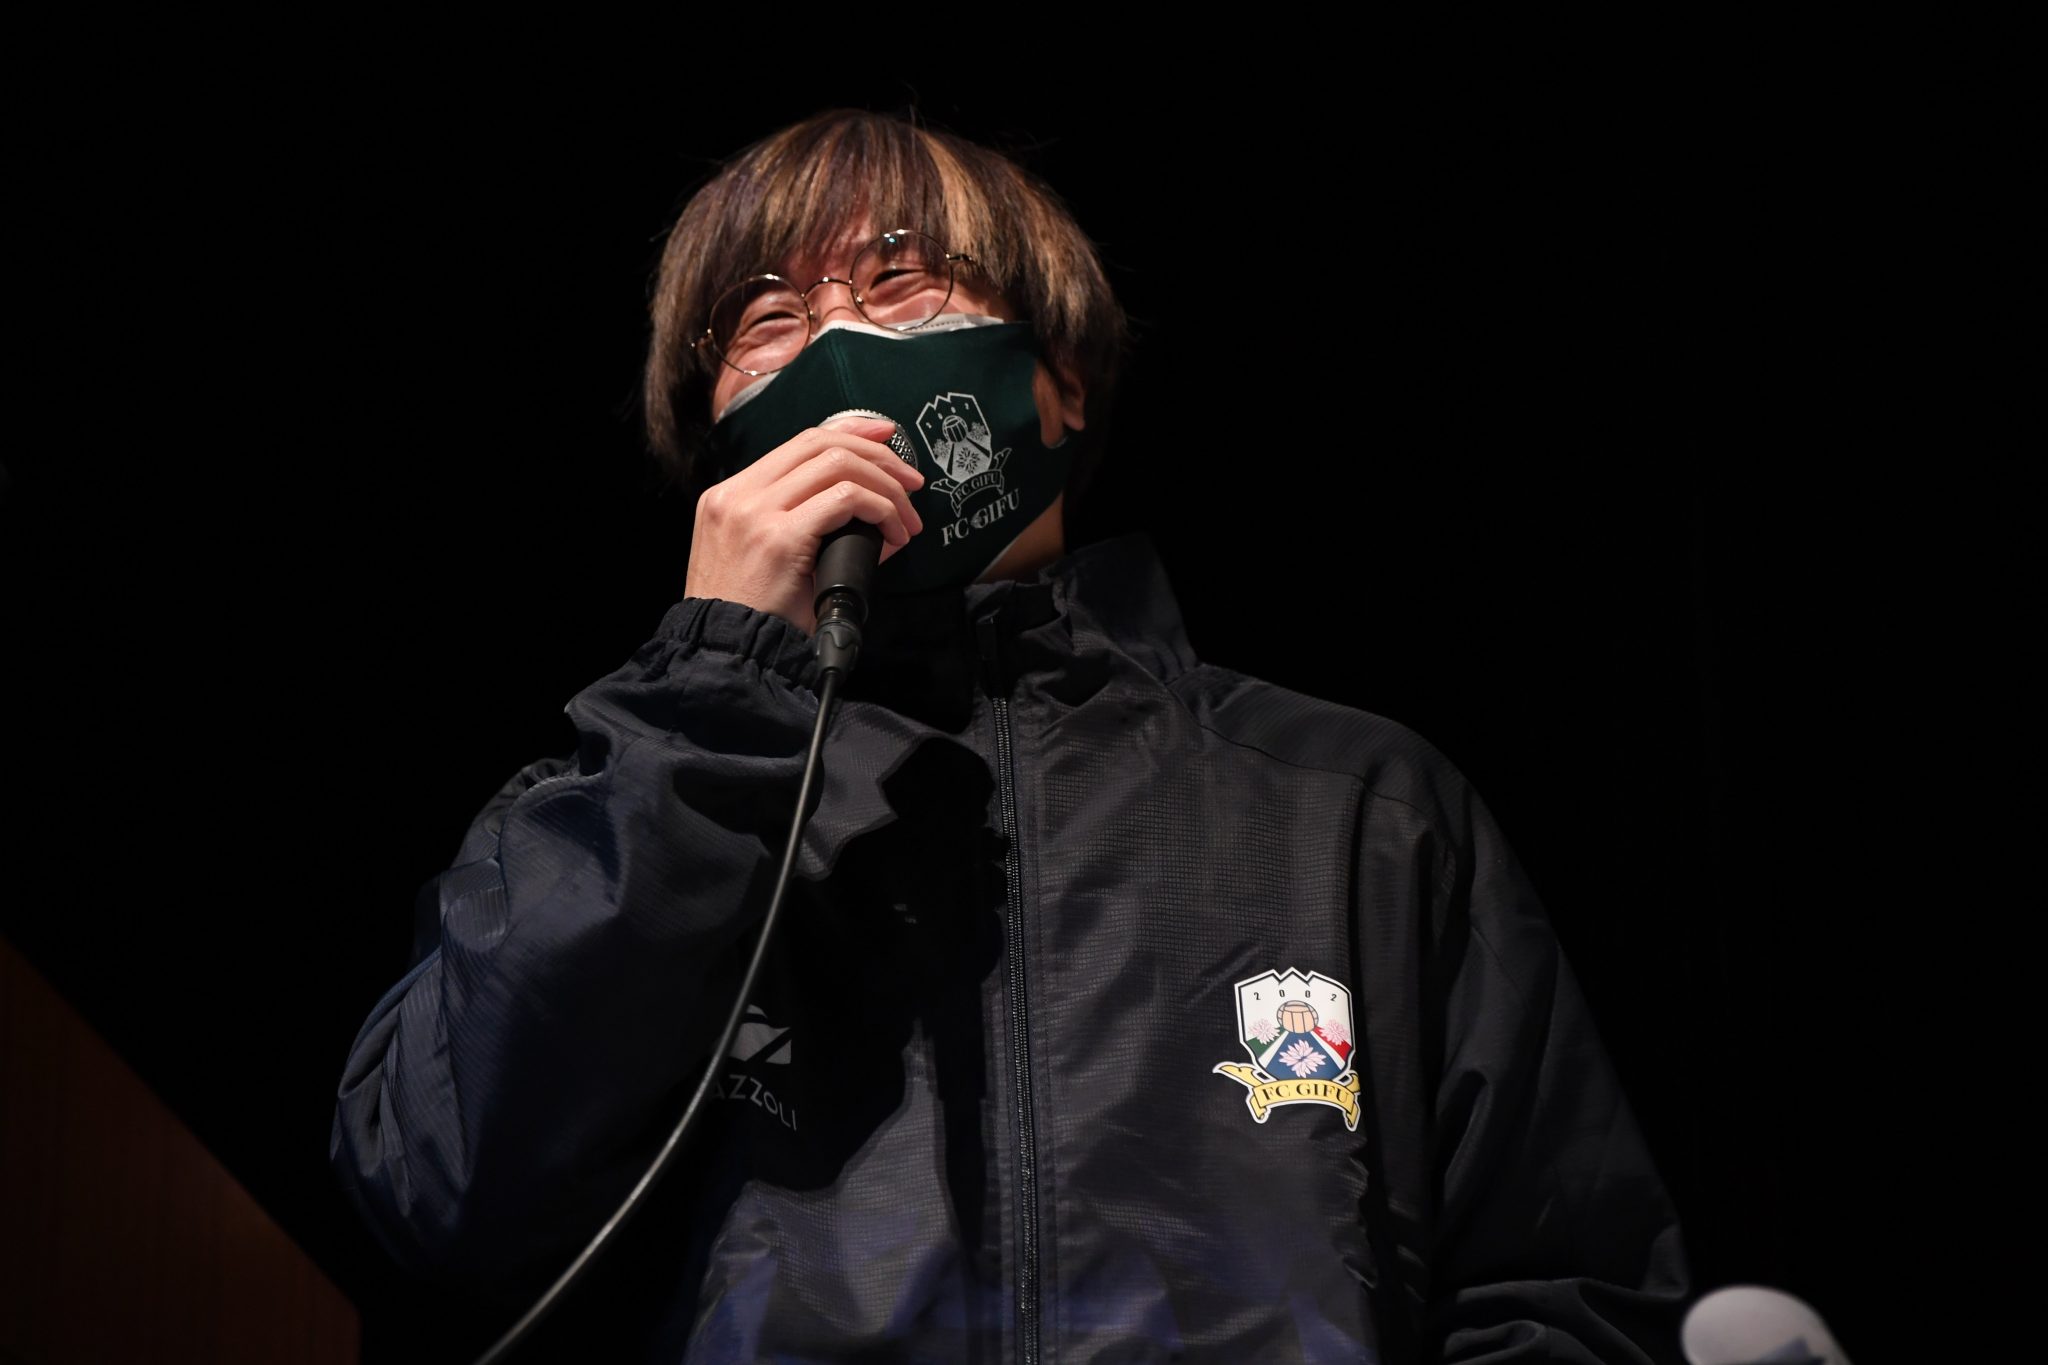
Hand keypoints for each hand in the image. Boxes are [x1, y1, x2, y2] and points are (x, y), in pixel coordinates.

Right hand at [685, 415, 925, 634]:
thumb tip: (871, 515)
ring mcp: (755, 512)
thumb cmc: (751, 616)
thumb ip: (803, 526)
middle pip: (821, 444)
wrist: (725, 653)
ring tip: (906, 519)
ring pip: (838, 465)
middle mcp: (738, 495)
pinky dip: (880, 510)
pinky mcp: (779, 537)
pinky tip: (892, 533)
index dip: (850, 431)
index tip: (884, 437)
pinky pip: (846, 500)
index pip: (799, 443)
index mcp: (730, 495)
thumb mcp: (764, 557)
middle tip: (911, 481)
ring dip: (886, 488)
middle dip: (878, 455)